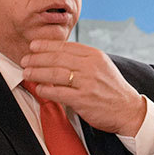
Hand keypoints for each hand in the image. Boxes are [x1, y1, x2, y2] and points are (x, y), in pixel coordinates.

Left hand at [21, 40, 146, 136]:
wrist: (128, 109)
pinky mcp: (83, 99)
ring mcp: (87, 83)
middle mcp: (90, 66)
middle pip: (57, 58)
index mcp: (94, 55)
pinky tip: (39, 88)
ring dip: (38, 72)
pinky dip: (46, 90)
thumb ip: (82, 59)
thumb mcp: (101, 66)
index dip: (46, 45)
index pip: (65, 46)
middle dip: (37, 58)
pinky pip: (59, 92)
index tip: (33, 46)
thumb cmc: (111, 88)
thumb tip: (57, 54)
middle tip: (25, 59)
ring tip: (27, 72)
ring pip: (56, 73)